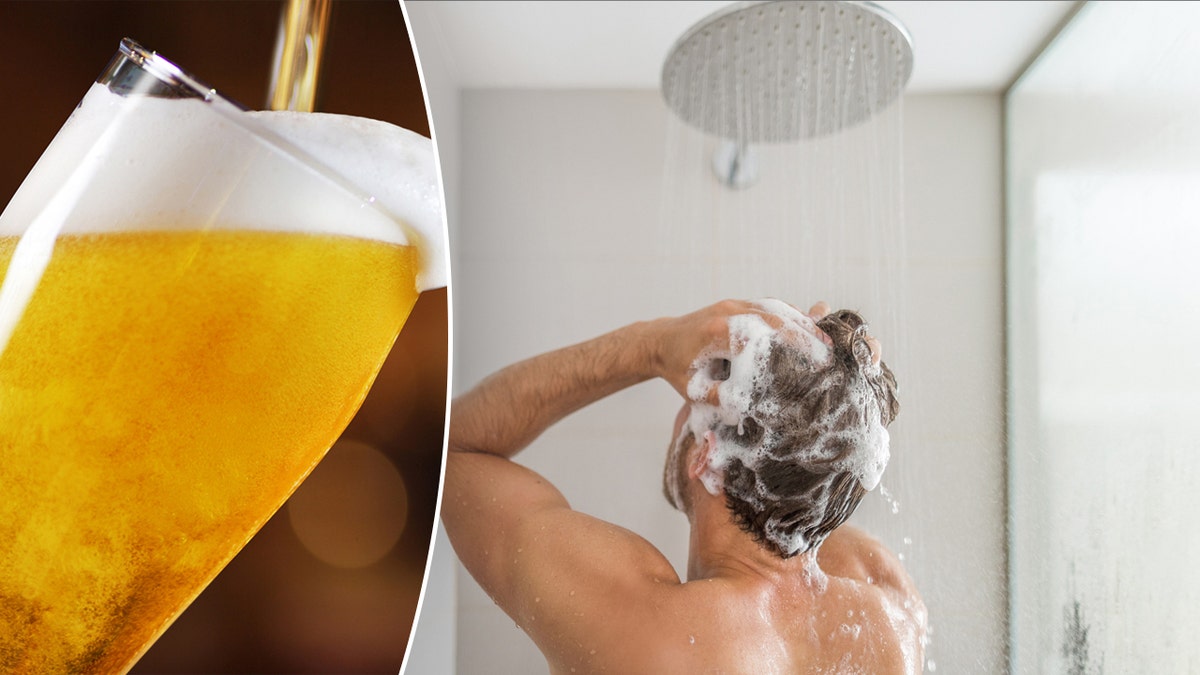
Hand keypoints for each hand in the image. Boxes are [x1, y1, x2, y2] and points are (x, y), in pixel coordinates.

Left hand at [648, 299, 833, 399]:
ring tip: (826, 341)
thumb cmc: (678, 371)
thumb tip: (749, 410)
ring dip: (802, 323)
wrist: (659, 342)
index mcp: (717, 333)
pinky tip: (808, 328)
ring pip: (776, 308)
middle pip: (775, 317)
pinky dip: (791, 316)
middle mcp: (728, 312)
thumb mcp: (695, 392)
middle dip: (805, 333)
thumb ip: (720, 400)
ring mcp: (734, 303)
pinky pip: (770, 306)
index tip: (814, 361)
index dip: (791, 346)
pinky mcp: (738, 303)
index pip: (762, 336)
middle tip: (830, 351)